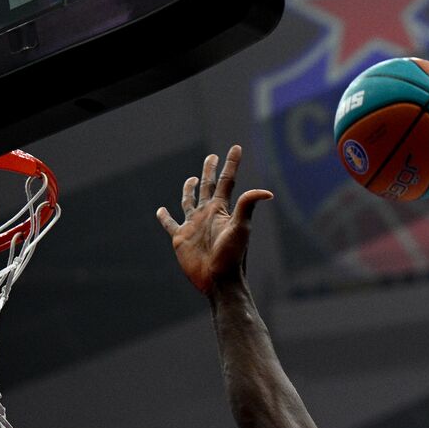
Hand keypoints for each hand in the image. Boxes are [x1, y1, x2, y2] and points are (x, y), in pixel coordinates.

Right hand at [157, 145, 272, 294]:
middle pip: (208, 187)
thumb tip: (267, 192)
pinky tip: (161, 210)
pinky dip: (164, 217)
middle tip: (212, 156)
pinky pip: (170, 224)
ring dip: (190, 190)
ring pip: (189, 202)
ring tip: (193, 180)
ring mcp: (194, 225)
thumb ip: (248, 207)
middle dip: (210, 170)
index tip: (236, 147)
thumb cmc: (233, 256)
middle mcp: (208, 214)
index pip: (226, 181)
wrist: (219, 280)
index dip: (231, 164)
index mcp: (221, 209)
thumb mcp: (240, 228)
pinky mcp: (181, 238)